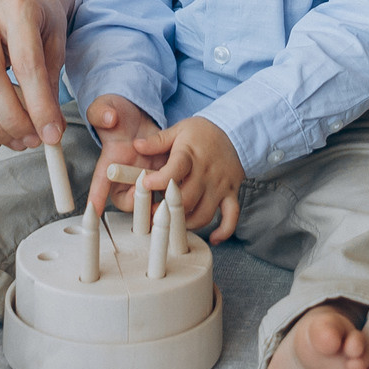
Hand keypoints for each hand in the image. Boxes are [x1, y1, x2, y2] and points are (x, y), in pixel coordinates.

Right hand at [0, 0, 74, 152]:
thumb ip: (50, 85)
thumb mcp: (56, 46)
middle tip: (32, 141)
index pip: (25, 64)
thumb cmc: (43, 24)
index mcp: (16, 8)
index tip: (52, 134)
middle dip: (12, 119)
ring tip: (17, 141)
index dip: (39, 104)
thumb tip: (49, 131)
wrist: (22, 3)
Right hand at [80, 95, 162, 221]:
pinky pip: (168, 190)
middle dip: (137, 201)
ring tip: (166, 184)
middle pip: (129, 201)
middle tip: (144, 186)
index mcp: (110, 164)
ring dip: (157, 199)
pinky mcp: (164, 174)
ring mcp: (146, 177)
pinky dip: (174, 191)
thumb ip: (102, 112)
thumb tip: (109, 117)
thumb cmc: (117, 113)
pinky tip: (180, 182)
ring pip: (151, 200)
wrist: (138, 113)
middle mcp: (127, 176)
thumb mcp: (105, 108)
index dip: (96, 198)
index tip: (92, 210)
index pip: (100, 183)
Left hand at [129, 113, 244, 243]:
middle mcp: (207, 172)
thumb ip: (157, 141)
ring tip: (172, 225)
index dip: (159, 181)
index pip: (175, 170)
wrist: (232, 131)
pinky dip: (224, 230)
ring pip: (204, 213)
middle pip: (187, 199)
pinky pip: (231, 216)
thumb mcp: (178, 130)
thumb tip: (136, 145)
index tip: (145, 186)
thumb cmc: (201, 133)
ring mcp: (220, 185)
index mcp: (191, 155)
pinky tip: (214, 239)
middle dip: (167, 211)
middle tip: (152, 214)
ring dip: (186, 224)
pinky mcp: (231, 193)